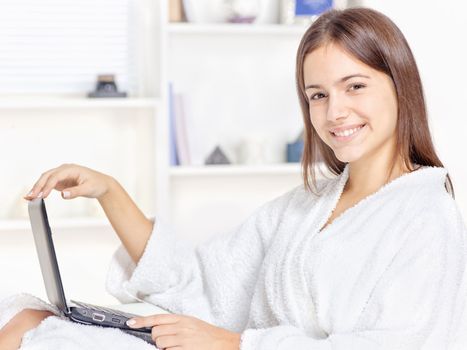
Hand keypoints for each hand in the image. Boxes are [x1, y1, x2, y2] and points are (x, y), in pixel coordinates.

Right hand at [24, 163, 112, 200]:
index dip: (48, 186)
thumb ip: (76, 192)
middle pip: (47, 176)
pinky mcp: (61, 180)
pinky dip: (42, 189)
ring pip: (46, 179)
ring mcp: (62, 174)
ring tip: (29, 198)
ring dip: (38, 187)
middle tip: (30, 197)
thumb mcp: (88, 189)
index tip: (42, 195)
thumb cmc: (97, 184)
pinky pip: (48, 184)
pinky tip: (36, 196)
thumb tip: (63, 194)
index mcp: (71, 168)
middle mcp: (65, 169)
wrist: (102, 184)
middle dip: (38, 186)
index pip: (56, 176)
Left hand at [126, 314, 240, 349]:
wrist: (224, 343)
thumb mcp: (192, 324)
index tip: (131, 323)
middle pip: (156, 332)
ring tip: (176, 346)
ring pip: (160, 344)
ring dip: (164, 347)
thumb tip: (158, 329)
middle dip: (157, 338)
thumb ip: (176, 324)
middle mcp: (182, 328)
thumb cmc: (208, 335)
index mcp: (182, 319)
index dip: (142, 321)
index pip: (157, 318)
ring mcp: (183, 340)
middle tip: (167, 341)